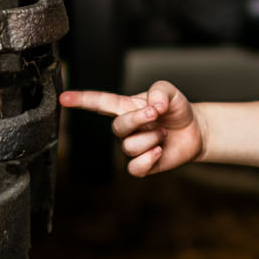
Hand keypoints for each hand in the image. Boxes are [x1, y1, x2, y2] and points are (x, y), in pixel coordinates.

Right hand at [58, 81, 203, 176]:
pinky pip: (134, 167)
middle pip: (117, 127)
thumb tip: (153, 105)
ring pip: (129, 147)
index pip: (99, 103)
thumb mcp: (169, 91)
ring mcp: (132, 147)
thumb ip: (159, 91)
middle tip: (157, 115)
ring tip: (164, 133)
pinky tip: (159, 151)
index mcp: (126, 107)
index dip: (81, 100)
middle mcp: (125, 128)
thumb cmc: (175, 109)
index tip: (64, 97)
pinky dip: (148, 159)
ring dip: (152, 138)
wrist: (194, 130)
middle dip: (138, 120)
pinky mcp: (142, 165)